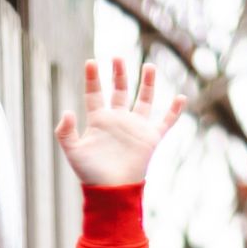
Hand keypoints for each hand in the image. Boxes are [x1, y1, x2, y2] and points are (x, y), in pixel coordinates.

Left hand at [55, 58, 184, 186]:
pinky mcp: (150, 138)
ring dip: (147, 83)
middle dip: (119, 74)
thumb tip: (67, 112)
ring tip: (148, 65)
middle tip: (117, 57)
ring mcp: (135, 127)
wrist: (112, 191)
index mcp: (99, 121)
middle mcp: (118, 120)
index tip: (91, 62)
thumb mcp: (73, 152)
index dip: (93, 78)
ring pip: (143, 100)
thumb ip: (65, 133)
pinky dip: (174, 111)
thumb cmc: (90, 174)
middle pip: (119, 91)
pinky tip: (181, 98)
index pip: (95, 94)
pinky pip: (165, 122)